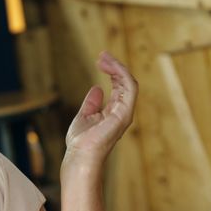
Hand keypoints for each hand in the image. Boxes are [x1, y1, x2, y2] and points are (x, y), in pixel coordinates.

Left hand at [63, 52, 137, 168]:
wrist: (80, 155)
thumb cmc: (81, 142)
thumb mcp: (84, 116)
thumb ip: (92, 103)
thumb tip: (97, 88)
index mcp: (114, 111)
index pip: (119, 86)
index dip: (112, 71)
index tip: (100, 60)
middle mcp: (122, 111)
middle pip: (125, 82)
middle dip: (114, 66)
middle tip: (101, 55)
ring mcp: (125, 113)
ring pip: (129, 82)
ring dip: (117, 67)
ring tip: (103, 58)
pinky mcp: (125, 113)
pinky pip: (130, 88)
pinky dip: (121, 74)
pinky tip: (109, 66)